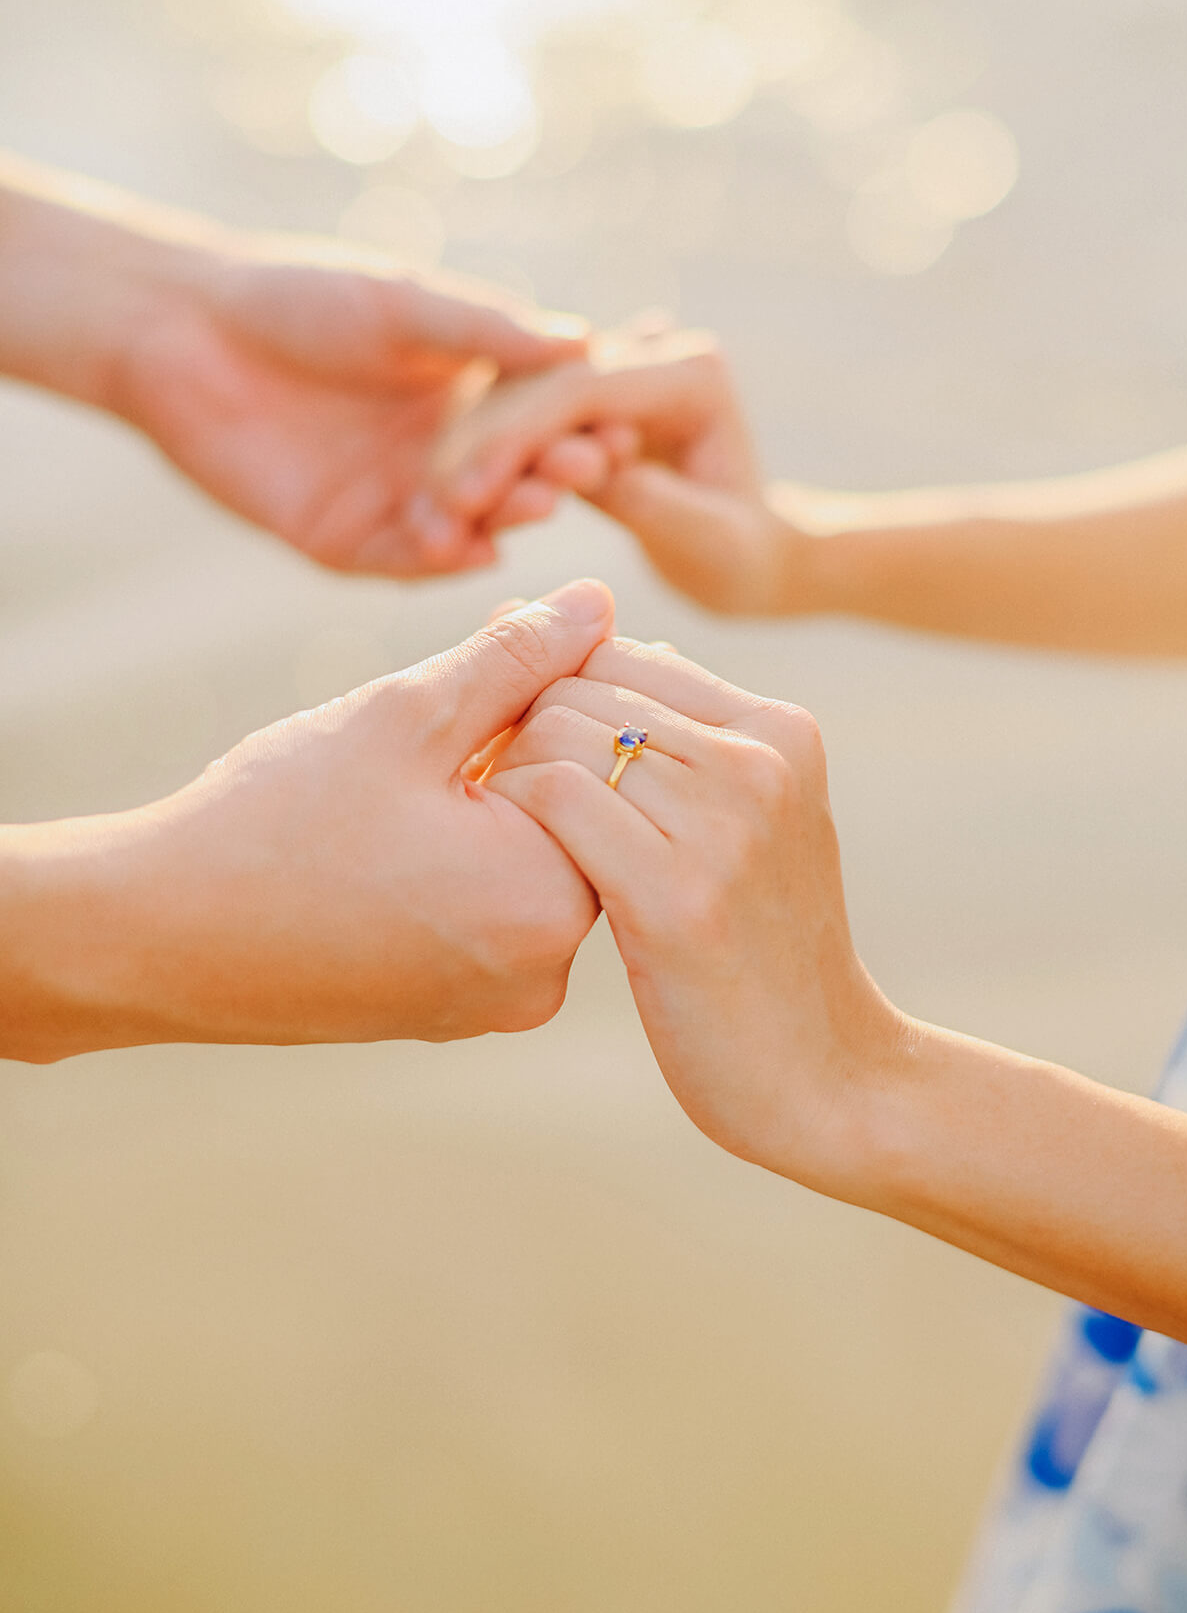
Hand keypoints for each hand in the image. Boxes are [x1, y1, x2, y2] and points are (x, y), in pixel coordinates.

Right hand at [13, 580, 616, 1058]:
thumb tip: (603, 601)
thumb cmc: (275, 822)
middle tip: (447, 694)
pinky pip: (480, 910)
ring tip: (406, 755)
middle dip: (522, 742)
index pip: (607, 774)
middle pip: (570, 822)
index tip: (498, 657)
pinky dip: (453, 854)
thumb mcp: (409, 715)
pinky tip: (385, 818)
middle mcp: (540, 977)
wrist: (152, 937)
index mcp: (550, 907)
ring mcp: (490, 1004)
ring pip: (522, 862)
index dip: (556, 696)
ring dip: (485, 796)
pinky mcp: (444, 1011)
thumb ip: (519, 658)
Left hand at [116, 238, 600, 574]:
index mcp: (471, 393)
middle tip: (576, 472)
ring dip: (501, 519)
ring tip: (526, 504)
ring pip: (468, 526)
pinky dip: (438, 559)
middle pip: (514, 477)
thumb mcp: (400, 303)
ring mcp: (399, 502)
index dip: (579, 426)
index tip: (612, 427)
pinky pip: (404, 562)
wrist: (181, 333)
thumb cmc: (296, 297)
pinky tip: (466, 548)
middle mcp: (446, 454)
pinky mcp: (347, 542)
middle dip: (549, 476)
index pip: (543, 420)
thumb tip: (585, 338)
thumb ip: (484, 328)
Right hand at [436, 319, 806, 613]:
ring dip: (470, 450)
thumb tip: (595, 473)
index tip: (467, 493)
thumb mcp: (709, 542)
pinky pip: (519, 418)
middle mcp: (651, 353)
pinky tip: (440, 502)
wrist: (752, 559)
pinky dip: (481, 458)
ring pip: (519, 395)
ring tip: (430, 512)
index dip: (519, 437)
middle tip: (433, 504)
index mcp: (691, 372)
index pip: (586, 390)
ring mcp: (615, 370)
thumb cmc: (742, 560)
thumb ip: (657, 503)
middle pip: (542, 383)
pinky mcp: (586, 399)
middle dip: (482, 442)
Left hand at [483, 637, 894, 1189]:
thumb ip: (694, 740)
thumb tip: (599, 643)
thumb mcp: (757, 823)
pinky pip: (555, 799)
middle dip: (519, 732)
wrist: (827, 1078)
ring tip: (501, 836)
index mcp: (780, 730)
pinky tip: (510, 864)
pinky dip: (514, 818)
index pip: (621, 654)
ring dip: (509, 778)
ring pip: (559, 733)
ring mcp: (724, 824)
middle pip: (582, 687)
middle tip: (489, 798)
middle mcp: (758, 760)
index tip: (512, 750)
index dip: (547, 693)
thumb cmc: (764, 952)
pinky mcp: (677, 895)